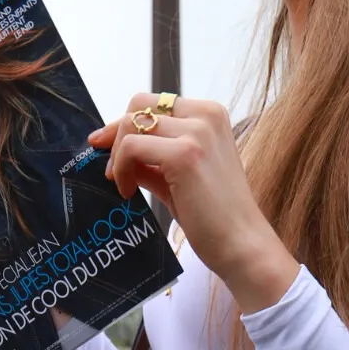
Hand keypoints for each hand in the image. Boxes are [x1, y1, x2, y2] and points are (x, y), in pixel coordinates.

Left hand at [89, 95, 299, 313]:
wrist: (241, 245)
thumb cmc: (215, 219)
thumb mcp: (180, 179)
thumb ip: (154, 161)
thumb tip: (119, 154)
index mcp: (210, 115)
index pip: (154, 103)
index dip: (126, 125)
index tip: (107, 148)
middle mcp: (205, 116)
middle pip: (139, 104)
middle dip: (116, 134)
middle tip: (108, 168)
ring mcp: (196, 133)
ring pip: (132, 124)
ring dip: (117, 156)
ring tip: (124, 186)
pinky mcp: (184, 155)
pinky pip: (132, 147)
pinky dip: (121, 169)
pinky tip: (128, 192)